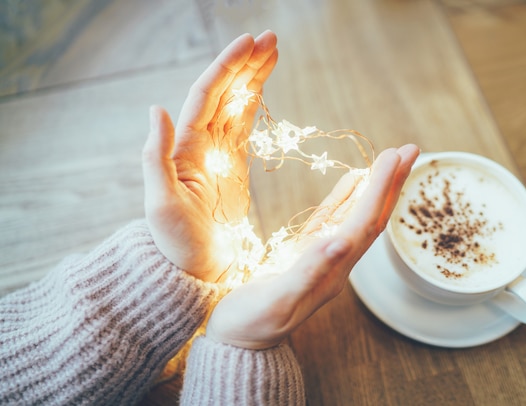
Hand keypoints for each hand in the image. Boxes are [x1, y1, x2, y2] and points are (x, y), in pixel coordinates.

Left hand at [142, 31, 277, 280]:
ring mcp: (218, 154)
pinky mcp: (234, 167)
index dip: (228, 68)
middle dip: (246, 64)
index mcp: (185, 148)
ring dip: (252, 77)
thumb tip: (156, 109)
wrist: (194, 270)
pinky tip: (261, 87)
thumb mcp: (160, 204)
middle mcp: (200, 144)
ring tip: (272, 51)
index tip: (250, 43)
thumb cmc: (175, 244)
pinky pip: (244, 126)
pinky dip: (254, 103)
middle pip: (225, 93)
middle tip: (271, 38)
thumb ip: (155, 157)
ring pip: (236, 104)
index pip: (207, 96)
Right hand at [206, 144, 419, 348]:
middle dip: (391, 183)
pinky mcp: (305, 253)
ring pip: (355, 215)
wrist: (237, 342)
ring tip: (390, 158)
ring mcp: (322, 257)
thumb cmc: (251, 323)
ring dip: (374, 187)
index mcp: (332, 270)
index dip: (380, 188)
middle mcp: (334, 262)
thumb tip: (339, 241)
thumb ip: (308, 272)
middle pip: (371, 217)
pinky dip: (344, 197)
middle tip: (410, 148)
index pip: (364, 223)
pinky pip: (331, 219)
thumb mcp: (277, 299)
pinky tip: (352, 180)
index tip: (394, 156)